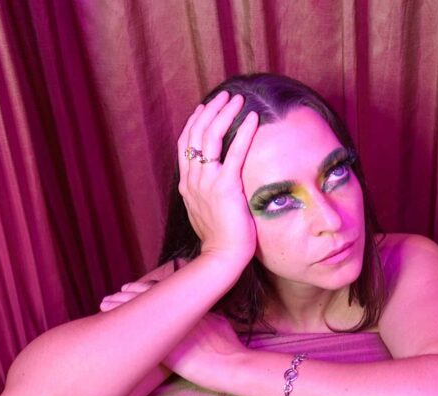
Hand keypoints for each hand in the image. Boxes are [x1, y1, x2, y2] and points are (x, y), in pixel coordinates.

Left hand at [99, 279, 244, 389]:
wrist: (231, 365)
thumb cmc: (229, 346)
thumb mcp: (219, 321)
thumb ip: (205, 315)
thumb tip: (204, 313)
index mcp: (186, 305)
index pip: (160, 291)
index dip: (142, 289)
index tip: (127, 287)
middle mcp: (175, 314)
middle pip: (145, 299)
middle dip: (126, 297)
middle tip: (109, 296)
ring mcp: (168, 331)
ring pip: (138, 315)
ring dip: (119, 308)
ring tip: (104, 304)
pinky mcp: (164, 350)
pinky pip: (138, 338)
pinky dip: (123, 331)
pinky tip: (108, 328)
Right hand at [178, 91, 258, 267]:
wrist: (222, 257)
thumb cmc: (219, 238)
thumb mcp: (206, 210)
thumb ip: (206, 192)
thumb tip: (216, 181)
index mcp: (187, 184)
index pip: (186, 144)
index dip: (194, 122)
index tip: (204, 107)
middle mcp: (193, 180)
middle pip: (196, 134)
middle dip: (210, 111)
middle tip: (224, 95)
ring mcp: (206, 183)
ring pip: (210, 137)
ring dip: (224, 114)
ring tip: (237, 100)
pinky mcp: (225, 188)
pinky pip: (234, 153)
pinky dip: (243, 133)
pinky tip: (252, 119)